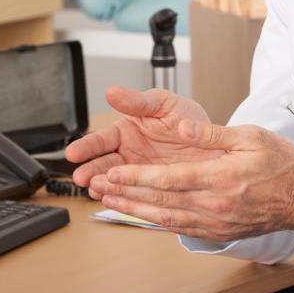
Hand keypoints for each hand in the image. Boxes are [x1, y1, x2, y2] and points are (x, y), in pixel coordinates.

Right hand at [64, 85, 215, 196]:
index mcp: (128, 130)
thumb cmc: (190, 121)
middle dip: (90, 171)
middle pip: (103, 164)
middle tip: (81, 178)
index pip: (102, 139)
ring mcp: (140, 174)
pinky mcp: (153, 189)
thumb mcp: (165, 104)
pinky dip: (125, 199)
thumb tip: (113, 92)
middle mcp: (130, 154)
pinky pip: (136, 195)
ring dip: (104, 186)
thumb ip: (138, 101)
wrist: (218, 146)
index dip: (87, 146)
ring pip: (116, 182)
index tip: (74, 152)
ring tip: (96, 190)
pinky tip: (115, 200)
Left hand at [90, 120, 293, 243]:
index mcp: (220, 178)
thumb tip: (184, 126)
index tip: (113, 173)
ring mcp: (215, 221)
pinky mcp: (217, 231)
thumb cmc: (281, 166)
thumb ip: (213, 133)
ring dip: (135, 211)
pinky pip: (180, 228)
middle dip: (126, 195)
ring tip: (109, 202)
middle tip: (99, 188)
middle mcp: (214, 204)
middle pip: (160, 201)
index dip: (137, 178)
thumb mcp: (250, 137)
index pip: (168, 179)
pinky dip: (156, 222)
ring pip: (166, 218)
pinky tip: (140, 215)